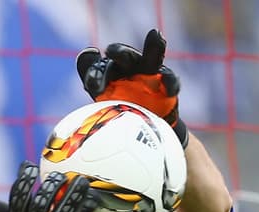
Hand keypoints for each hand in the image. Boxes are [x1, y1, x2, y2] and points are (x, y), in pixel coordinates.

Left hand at [75, 29, 187, 145]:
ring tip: (155, 35)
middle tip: (111, 51)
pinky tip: (168, 86)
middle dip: (120, 52)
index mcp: (113, 70)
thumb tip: (88, 51)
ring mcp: (151, 74)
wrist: (144, 129)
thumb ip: (92, 75)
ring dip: (154, 47)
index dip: (97, 74)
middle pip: (126, 55)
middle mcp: (132, 67)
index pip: (103, 66)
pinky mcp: (167, 86)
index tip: (94, 87)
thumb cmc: (121, 109)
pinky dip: (170, 81)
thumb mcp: (102, 97)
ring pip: (153, 58)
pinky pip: (170, 81)